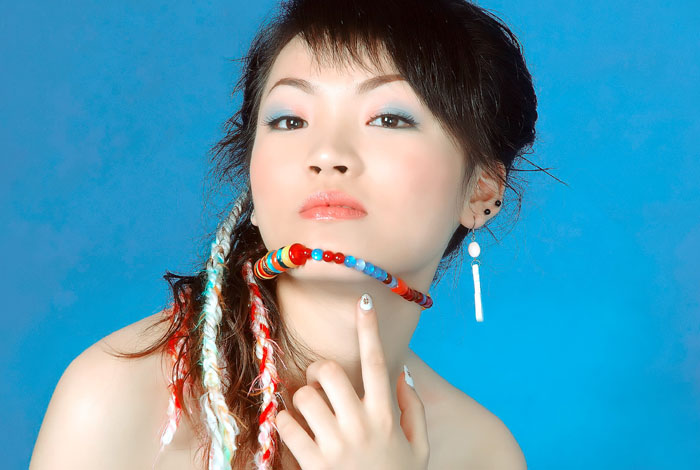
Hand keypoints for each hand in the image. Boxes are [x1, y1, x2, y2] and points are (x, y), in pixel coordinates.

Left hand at [275, 293, 429, 469]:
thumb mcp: (418, 447)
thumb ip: (414, 409)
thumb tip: (403, 374)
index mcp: (386, 417)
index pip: (378, 362)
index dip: (370, 328)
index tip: (363, 300)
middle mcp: (360, 426)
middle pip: (330, 372)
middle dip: (320, 370)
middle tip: (321, 382)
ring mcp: (335, 445)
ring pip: (304, 396)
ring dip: (302, 397)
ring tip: (308, 411)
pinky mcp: (312, 464)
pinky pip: (286, 426)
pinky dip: (285, 422)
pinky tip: (295, 430)